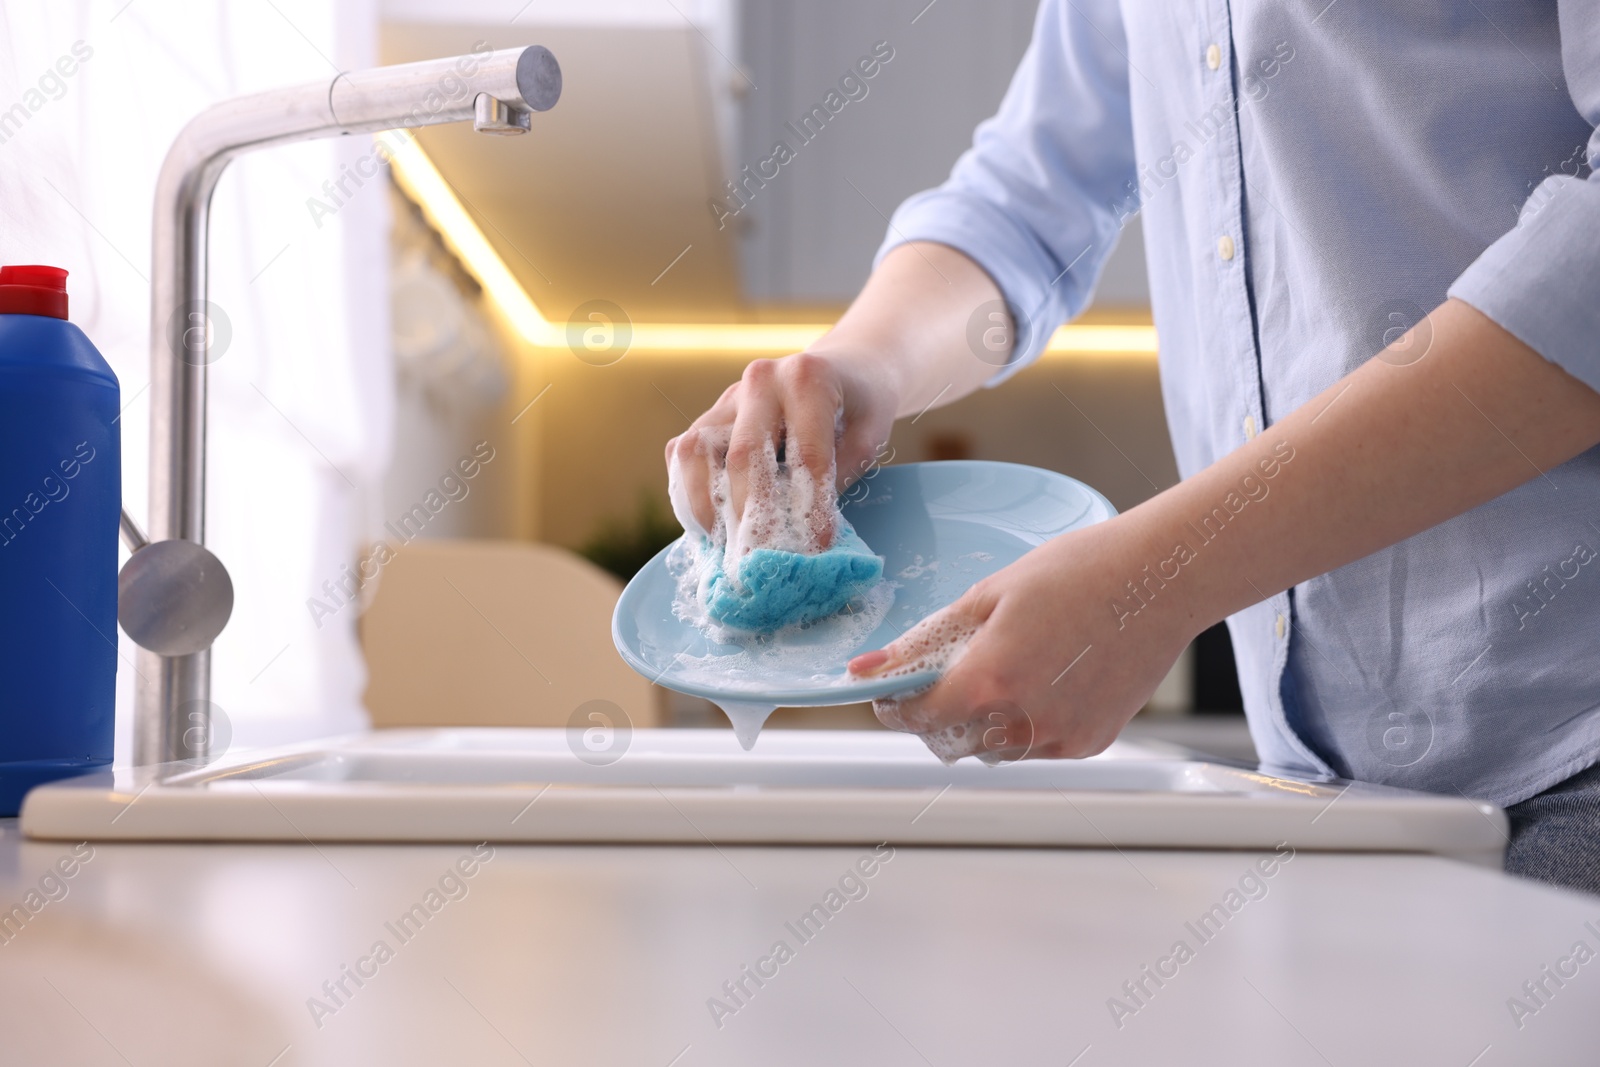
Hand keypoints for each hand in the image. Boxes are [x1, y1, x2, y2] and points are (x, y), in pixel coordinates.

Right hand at [665, 351, 899, 547]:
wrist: (844, 366)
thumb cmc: (860, 404)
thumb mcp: (870, 436)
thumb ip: (840, 475)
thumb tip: (806, 531)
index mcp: (807, 380)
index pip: (805, 454)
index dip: (810, 506)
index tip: (815, 546)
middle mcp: (760, 381)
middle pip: (743, 455)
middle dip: (752, 514)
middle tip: (761, 558)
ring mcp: (728, 397)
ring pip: (696, 451)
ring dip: (705, 504)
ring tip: (722, 545)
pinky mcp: (711, 414)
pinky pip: (683, 453)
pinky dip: (688, 492)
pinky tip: (707, 525)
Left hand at [847, 519, 1195, 761]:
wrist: (1161, 580)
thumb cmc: (1080, 572)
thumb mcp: (988, 594)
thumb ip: (925, 640)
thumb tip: (869, 665)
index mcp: (989, 680)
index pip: (919, 717)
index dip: (896, 707)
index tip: (890, 695)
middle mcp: (1024, 721)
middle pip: (952, 743)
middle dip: (936, 718)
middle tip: (941, 681)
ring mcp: (1061, 737)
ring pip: (995, 751)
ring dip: (980, 724)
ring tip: (1001, 673)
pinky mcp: (1092, 741)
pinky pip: (1038, 748)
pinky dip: (1024, 726)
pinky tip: (1041, 681)